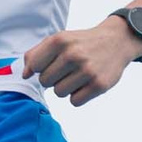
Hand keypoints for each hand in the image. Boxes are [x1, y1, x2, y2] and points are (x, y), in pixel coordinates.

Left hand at [22, 16, 141, 106]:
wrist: (116, 41)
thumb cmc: (81, 43)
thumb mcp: (59, 40)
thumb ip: (36, 54)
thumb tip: (25, 75)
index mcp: (59, 41)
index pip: (34, 67)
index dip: (41, 68)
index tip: (53, 63)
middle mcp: (73, 54)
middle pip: (45, 82)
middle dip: (54, 78)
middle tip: (68, 69)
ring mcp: (87, 70)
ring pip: (59, 93)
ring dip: (66, 88)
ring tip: (77, 76)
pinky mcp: (99, 85)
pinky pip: (74, 101)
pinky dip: (78, 96)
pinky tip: (86, 84)